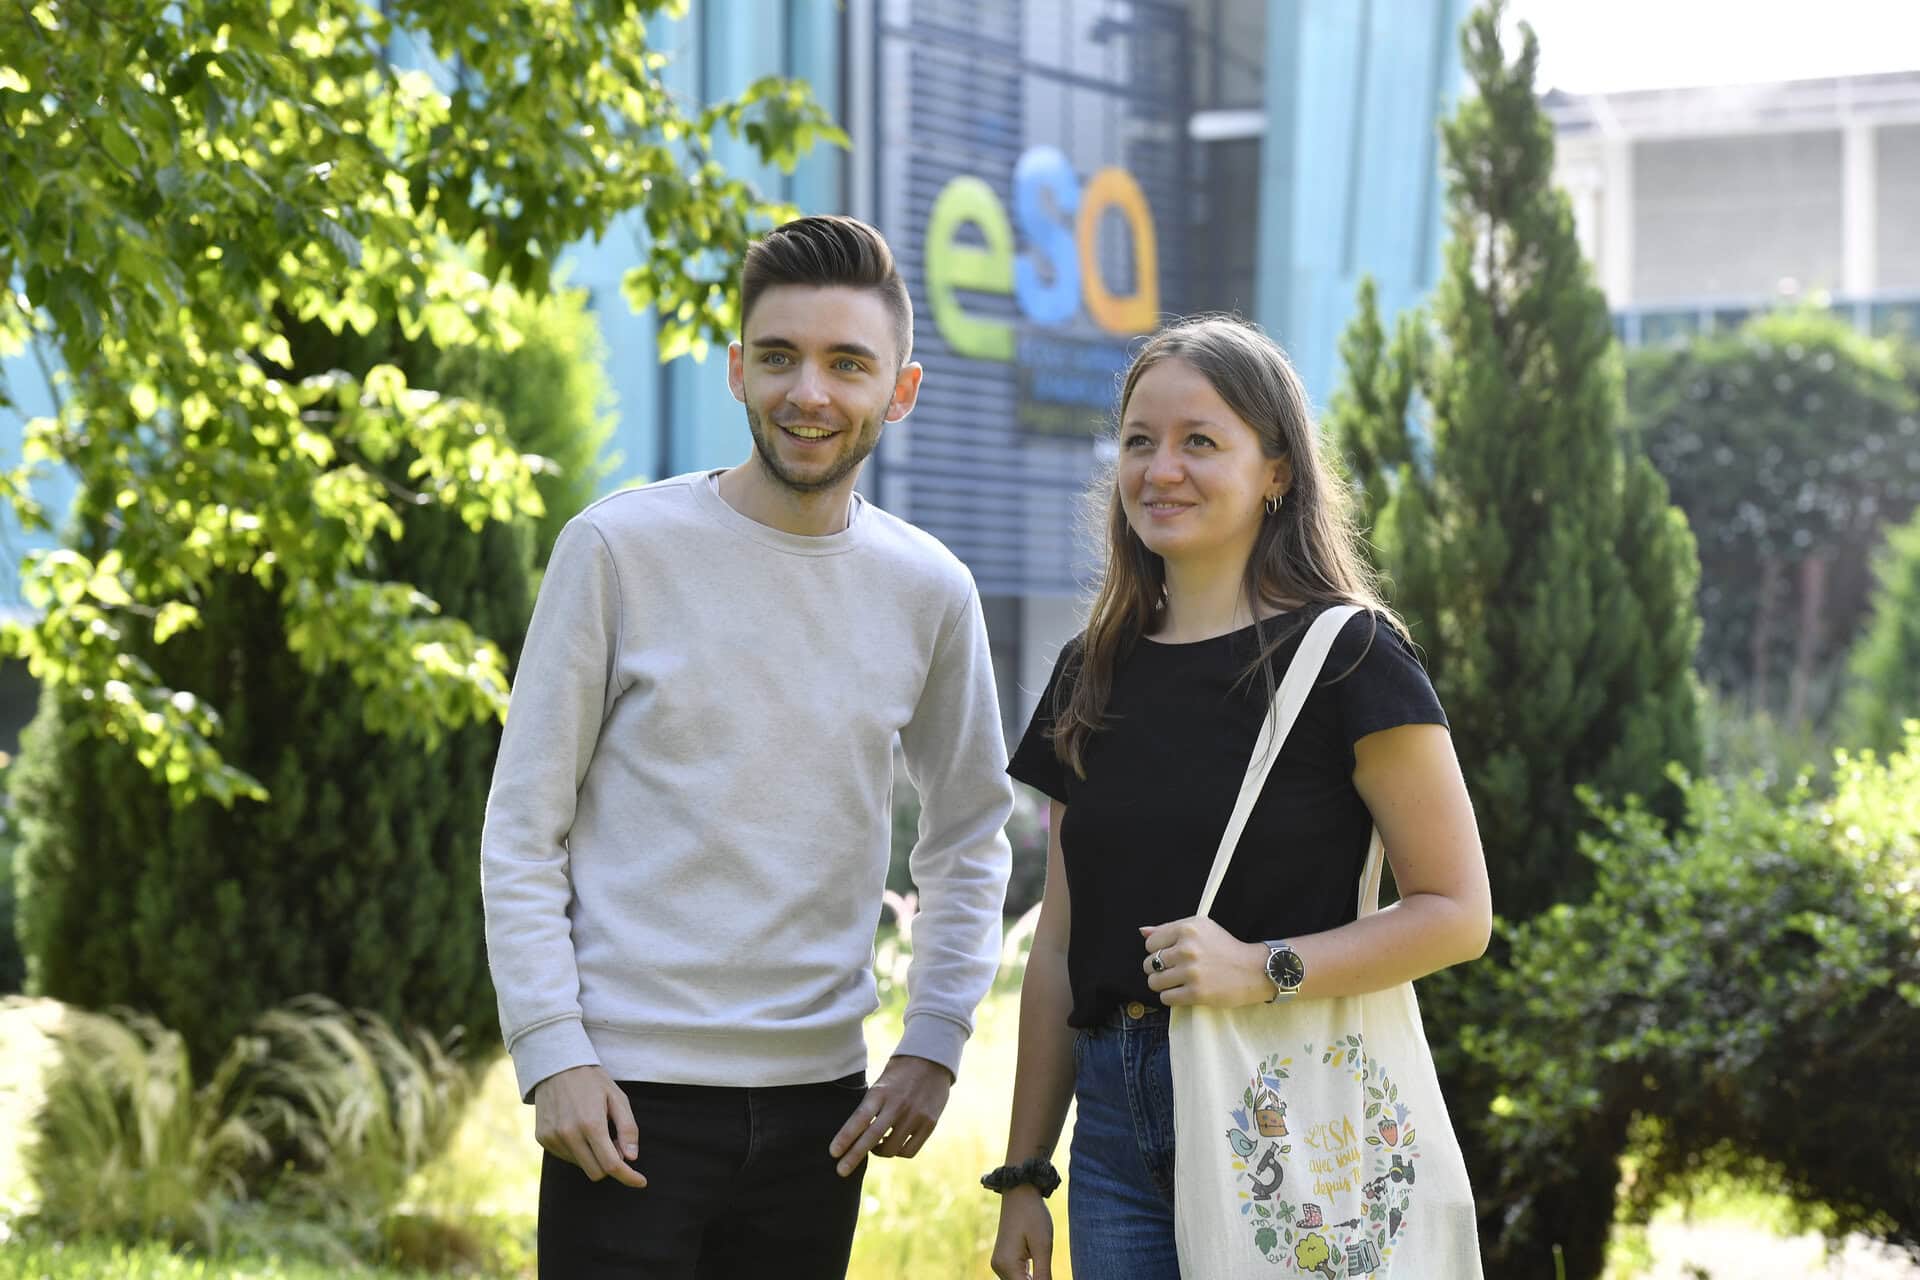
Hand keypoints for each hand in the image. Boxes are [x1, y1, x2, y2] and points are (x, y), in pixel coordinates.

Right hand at [532, 1064, 646, 1187]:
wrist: (556, 1065)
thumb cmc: (592, 1081)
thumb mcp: (618, 1098)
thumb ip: (628, 1129)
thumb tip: (631, 1158)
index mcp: (591, 1124)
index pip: (612, 1165)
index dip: (628, 1177)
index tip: (641, 1182)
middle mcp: (569, 1134)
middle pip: (596, 1172)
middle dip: (610, 1164)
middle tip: (615, 1143)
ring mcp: (552, 1138)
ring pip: (581, 1165)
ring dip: (592, 1156)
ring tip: (593, 1129)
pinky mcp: (542, 1138)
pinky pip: (565, 1157)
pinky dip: (577, 1150)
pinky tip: (577, 1128)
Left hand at [828, 1054, 952, 1176]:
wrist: (932, 1060)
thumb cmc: (898, 1074)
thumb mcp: (880, 1084)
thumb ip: (870, 1108)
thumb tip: (854, 1137)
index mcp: (881, 1092)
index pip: (860, 1118)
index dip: (846, 1137)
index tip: (833, 1152)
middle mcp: (898, 1105)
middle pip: (872, 1137)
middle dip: (854, 1156)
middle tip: (841, 1171)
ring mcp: (915, 1115)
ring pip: (891, 1148)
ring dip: (879, 1152)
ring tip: (874, 1147)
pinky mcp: (929, 1124)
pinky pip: (909, 1150)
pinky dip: (898, 1152)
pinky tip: (893, 1145)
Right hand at [990, 1187, 1053, 1278]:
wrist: (1019, 1192)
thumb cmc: (1033, 1215)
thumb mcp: (1043, 1246)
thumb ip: (1044, 1275)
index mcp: (1007, 1265)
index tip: (1049, 1275)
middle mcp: (998, 1267)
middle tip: (1047, 1266)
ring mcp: (999, 1263)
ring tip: (1044, 1265)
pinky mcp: (1003, 1259)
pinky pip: (1016, 1276)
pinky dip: (1028, 1277)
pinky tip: (1039, 1268)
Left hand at [1140, 917, 1270, 1007]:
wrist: (1253, 970)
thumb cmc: (1225, 948)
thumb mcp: (1202, 928)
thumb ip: (1169, 929)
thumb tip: (1142, 931)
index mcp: (1187, 928)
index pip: (1150, 942)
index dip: (1157, 951)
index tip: (1169, 955)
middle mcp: (1187, 948)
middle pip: (1149, 963)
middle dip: (1157, 969)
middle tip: (1174, 971)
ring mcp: (1191, 971)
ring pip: (1154, 982)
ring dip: (1162, 985)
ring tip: (1176, 983)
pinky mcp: (1196, 992)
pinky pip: (1166, 998)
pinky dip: (1171, 997)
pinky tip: (1183, 992)